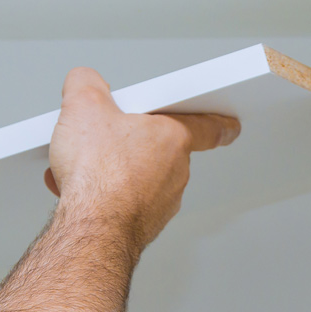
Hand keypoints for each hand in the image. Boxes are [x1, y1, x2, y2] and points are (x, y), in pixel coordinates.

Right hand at [43, 67, 239, 248]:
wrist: (91, 229)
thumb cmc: (98, 174)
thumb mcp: (83, 106)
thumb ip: (86, 83)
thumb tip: (84, 81)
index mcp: (172, 138)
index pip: (207, 127)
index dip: (218, 123)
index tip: (230, 126)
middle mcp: (175, 173)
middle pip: (160, 151)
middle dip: (134, 144)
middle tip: (107, 138)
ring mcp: (161, 204)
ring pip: (140, 180)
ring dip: (115, 173)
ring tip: (82, 168)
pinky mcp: (142, 226)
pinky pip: (125, 204)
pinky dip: (105, 197)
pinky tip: (80, 193)